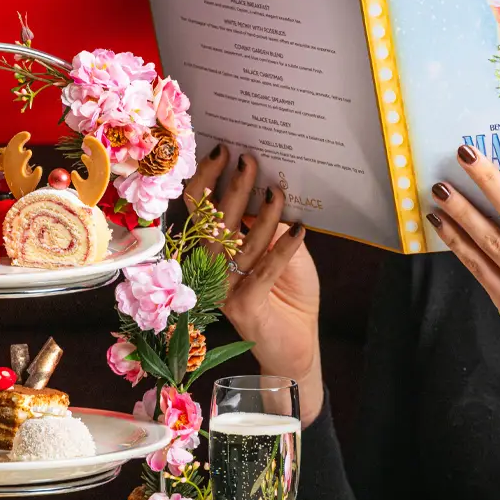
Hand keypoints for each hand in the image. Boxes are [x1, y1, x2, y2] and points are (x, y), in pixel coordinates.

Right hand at [183, 147, 325, 421]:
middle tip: (249, 161)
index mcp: (211, 252)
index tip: (222, 152)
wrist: (296, 347)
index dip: (206, 181)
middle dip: (233, 188)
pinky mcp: (243, 306)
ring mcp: (223, 289)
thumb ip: (267, 226)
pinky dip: (284, 248)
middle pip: (214, 222)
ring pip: (239, 244)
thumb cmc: (287, 295)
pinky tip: (301, 228)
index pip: (199, 212)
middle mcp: (210, 269)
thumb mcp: (280, 252)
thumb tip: (265, 191)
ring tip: (278, 191)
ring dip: (261, 214)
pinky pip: (264, 269)